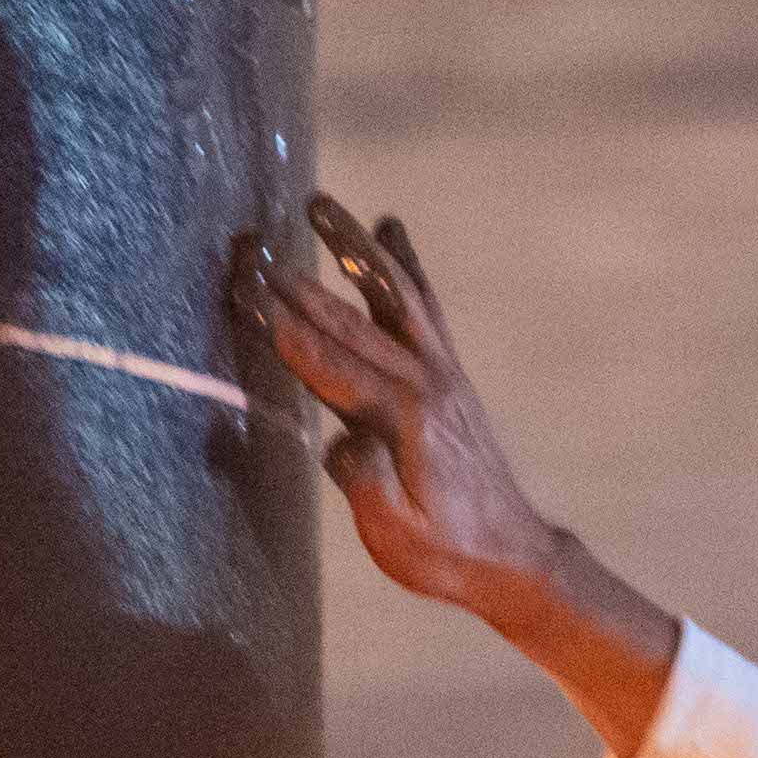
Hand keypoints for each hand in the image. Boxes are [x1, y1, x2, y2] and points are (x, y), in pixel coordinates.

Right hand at [232, 195, 562, 619]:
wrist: (509, 554)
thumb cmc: (444, 554)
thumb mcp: (398, 538)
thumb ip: (366, 485)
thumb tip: (340, 441)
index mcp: (404, 419)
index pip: (331, 365)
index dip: (286, 329)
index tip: (248, 291)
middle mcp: (425, 381)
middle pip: (350, 320)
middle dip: (298, 282)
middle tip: (252, 246)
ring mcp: (441, 370)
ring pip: (393, 292)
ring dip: (354, 247)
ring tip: (319, 203)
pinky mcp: (448, 371)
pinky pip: (424, 304)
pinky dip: (404, 264)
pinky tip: (389, 228)